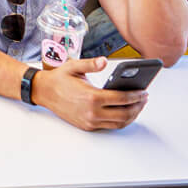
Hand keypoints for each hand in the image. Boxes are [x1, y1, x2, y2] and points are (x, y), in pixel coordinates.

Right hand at [31, 57, 148, 130]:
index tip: (143, 92)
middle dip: (138, 106)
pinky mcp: (87, 126)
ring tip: (137, 106)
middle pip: (124, 114)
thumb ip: (91, 64)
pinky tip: (124, 112)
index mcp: (91, 97)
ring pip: (119, 123)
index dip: (136, 96)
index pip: (121, 99)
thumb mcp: (73, 66)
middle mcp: (92, 112)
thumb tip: (104, 61)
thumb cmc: (58, 79)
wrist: (43, 92)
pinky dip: (121, 121)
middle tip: (144, 99)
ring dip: (132, 116)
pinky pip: (110, 126)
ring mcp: (90, 121)